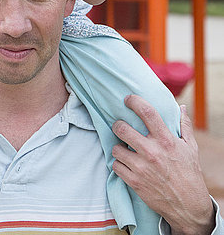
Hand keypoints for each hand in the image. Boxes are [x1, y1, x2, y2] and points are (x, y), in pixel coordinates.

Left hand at [112, 95, 214, 234]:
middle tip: (120, 126)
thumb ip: (184, 125)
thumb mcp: (190, 148)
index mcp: (166, 140)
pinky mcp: (134, 182)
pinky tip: (126, 163)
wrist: (188, 206)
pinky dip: (119, 164)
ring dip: (118, 147)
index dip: (134, 102)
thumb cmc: (189, 173)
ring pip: (116, 148)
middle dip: (118, 125)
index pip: (147, 112)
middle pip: (122, 129)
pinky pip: (116, 166)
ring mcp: (141, 167)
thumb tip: (182, 107)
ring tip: (125, 148)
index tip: (128, 100)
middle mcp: (152, 152)